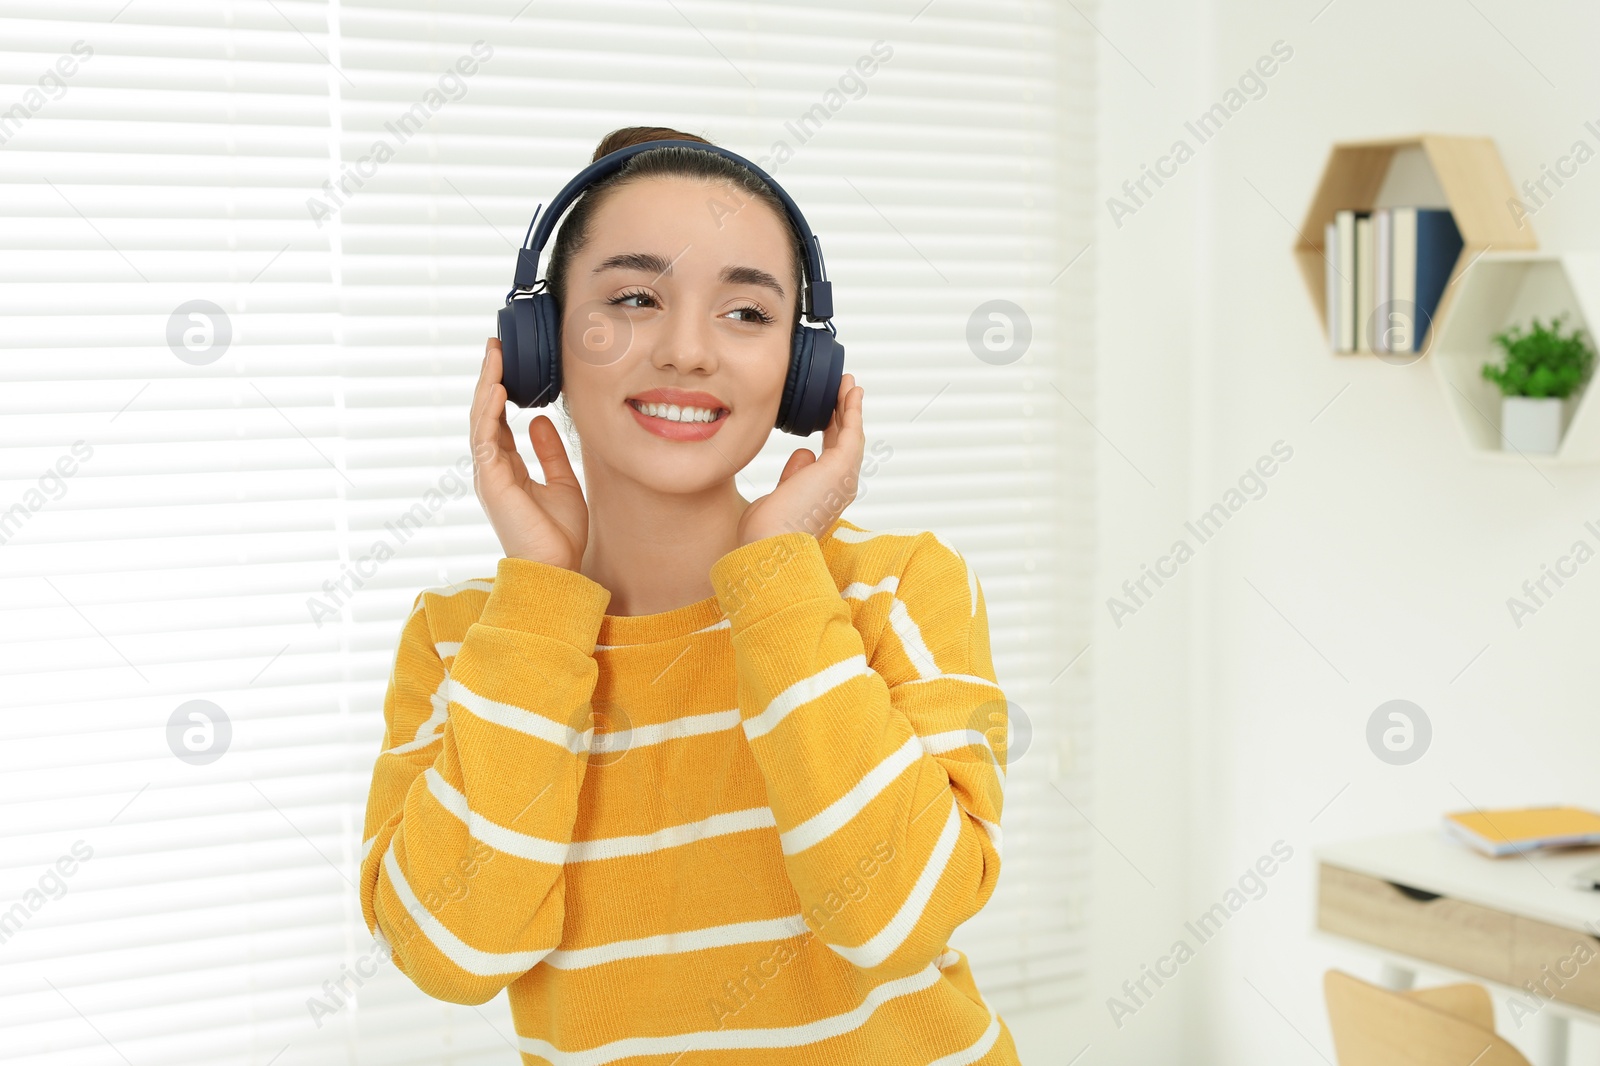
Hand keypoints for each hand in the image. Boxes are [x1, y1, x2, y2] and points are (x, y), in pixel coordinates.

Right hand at [471, 337, 588, 569]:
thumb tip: (539, 421)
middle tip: (496, 346)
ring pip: (480, 420)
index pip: (497, 422)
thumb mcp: (562, 483)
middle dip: (490, 378)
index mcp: (506, 470)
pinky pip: (485, 438)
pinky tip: (497, 387)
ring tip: (494, 355)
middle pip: (484, 414)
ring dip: (487, 385)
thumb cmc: (558, 536)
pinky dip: (489, 411)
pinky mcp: (491, 482)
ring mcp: (488, 475)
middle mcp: (492, 469)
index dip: (500, 391)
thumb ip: (550, 452)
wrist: (557, 569)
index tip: (507, 362)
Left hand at [736, 372, 864, 546]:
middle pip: (845, 442)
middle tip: (844, 390)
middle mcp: (839, 487)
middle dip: (843, 414)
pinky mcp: (841, 467)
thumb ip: (793, 475)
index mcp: (824, 496)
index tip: (828, 414)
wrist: (771, 546)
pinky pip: (851, 430)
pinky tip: (850, 390)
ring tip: (848, 382)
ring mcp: (843, 478)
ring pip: (851, 433)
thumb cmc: (767, 532)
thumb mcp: (779, 496)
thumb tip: (803, 454)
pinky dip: (852, 408)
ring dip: (849, 405)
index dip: (832, 432)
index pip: (831, 457)